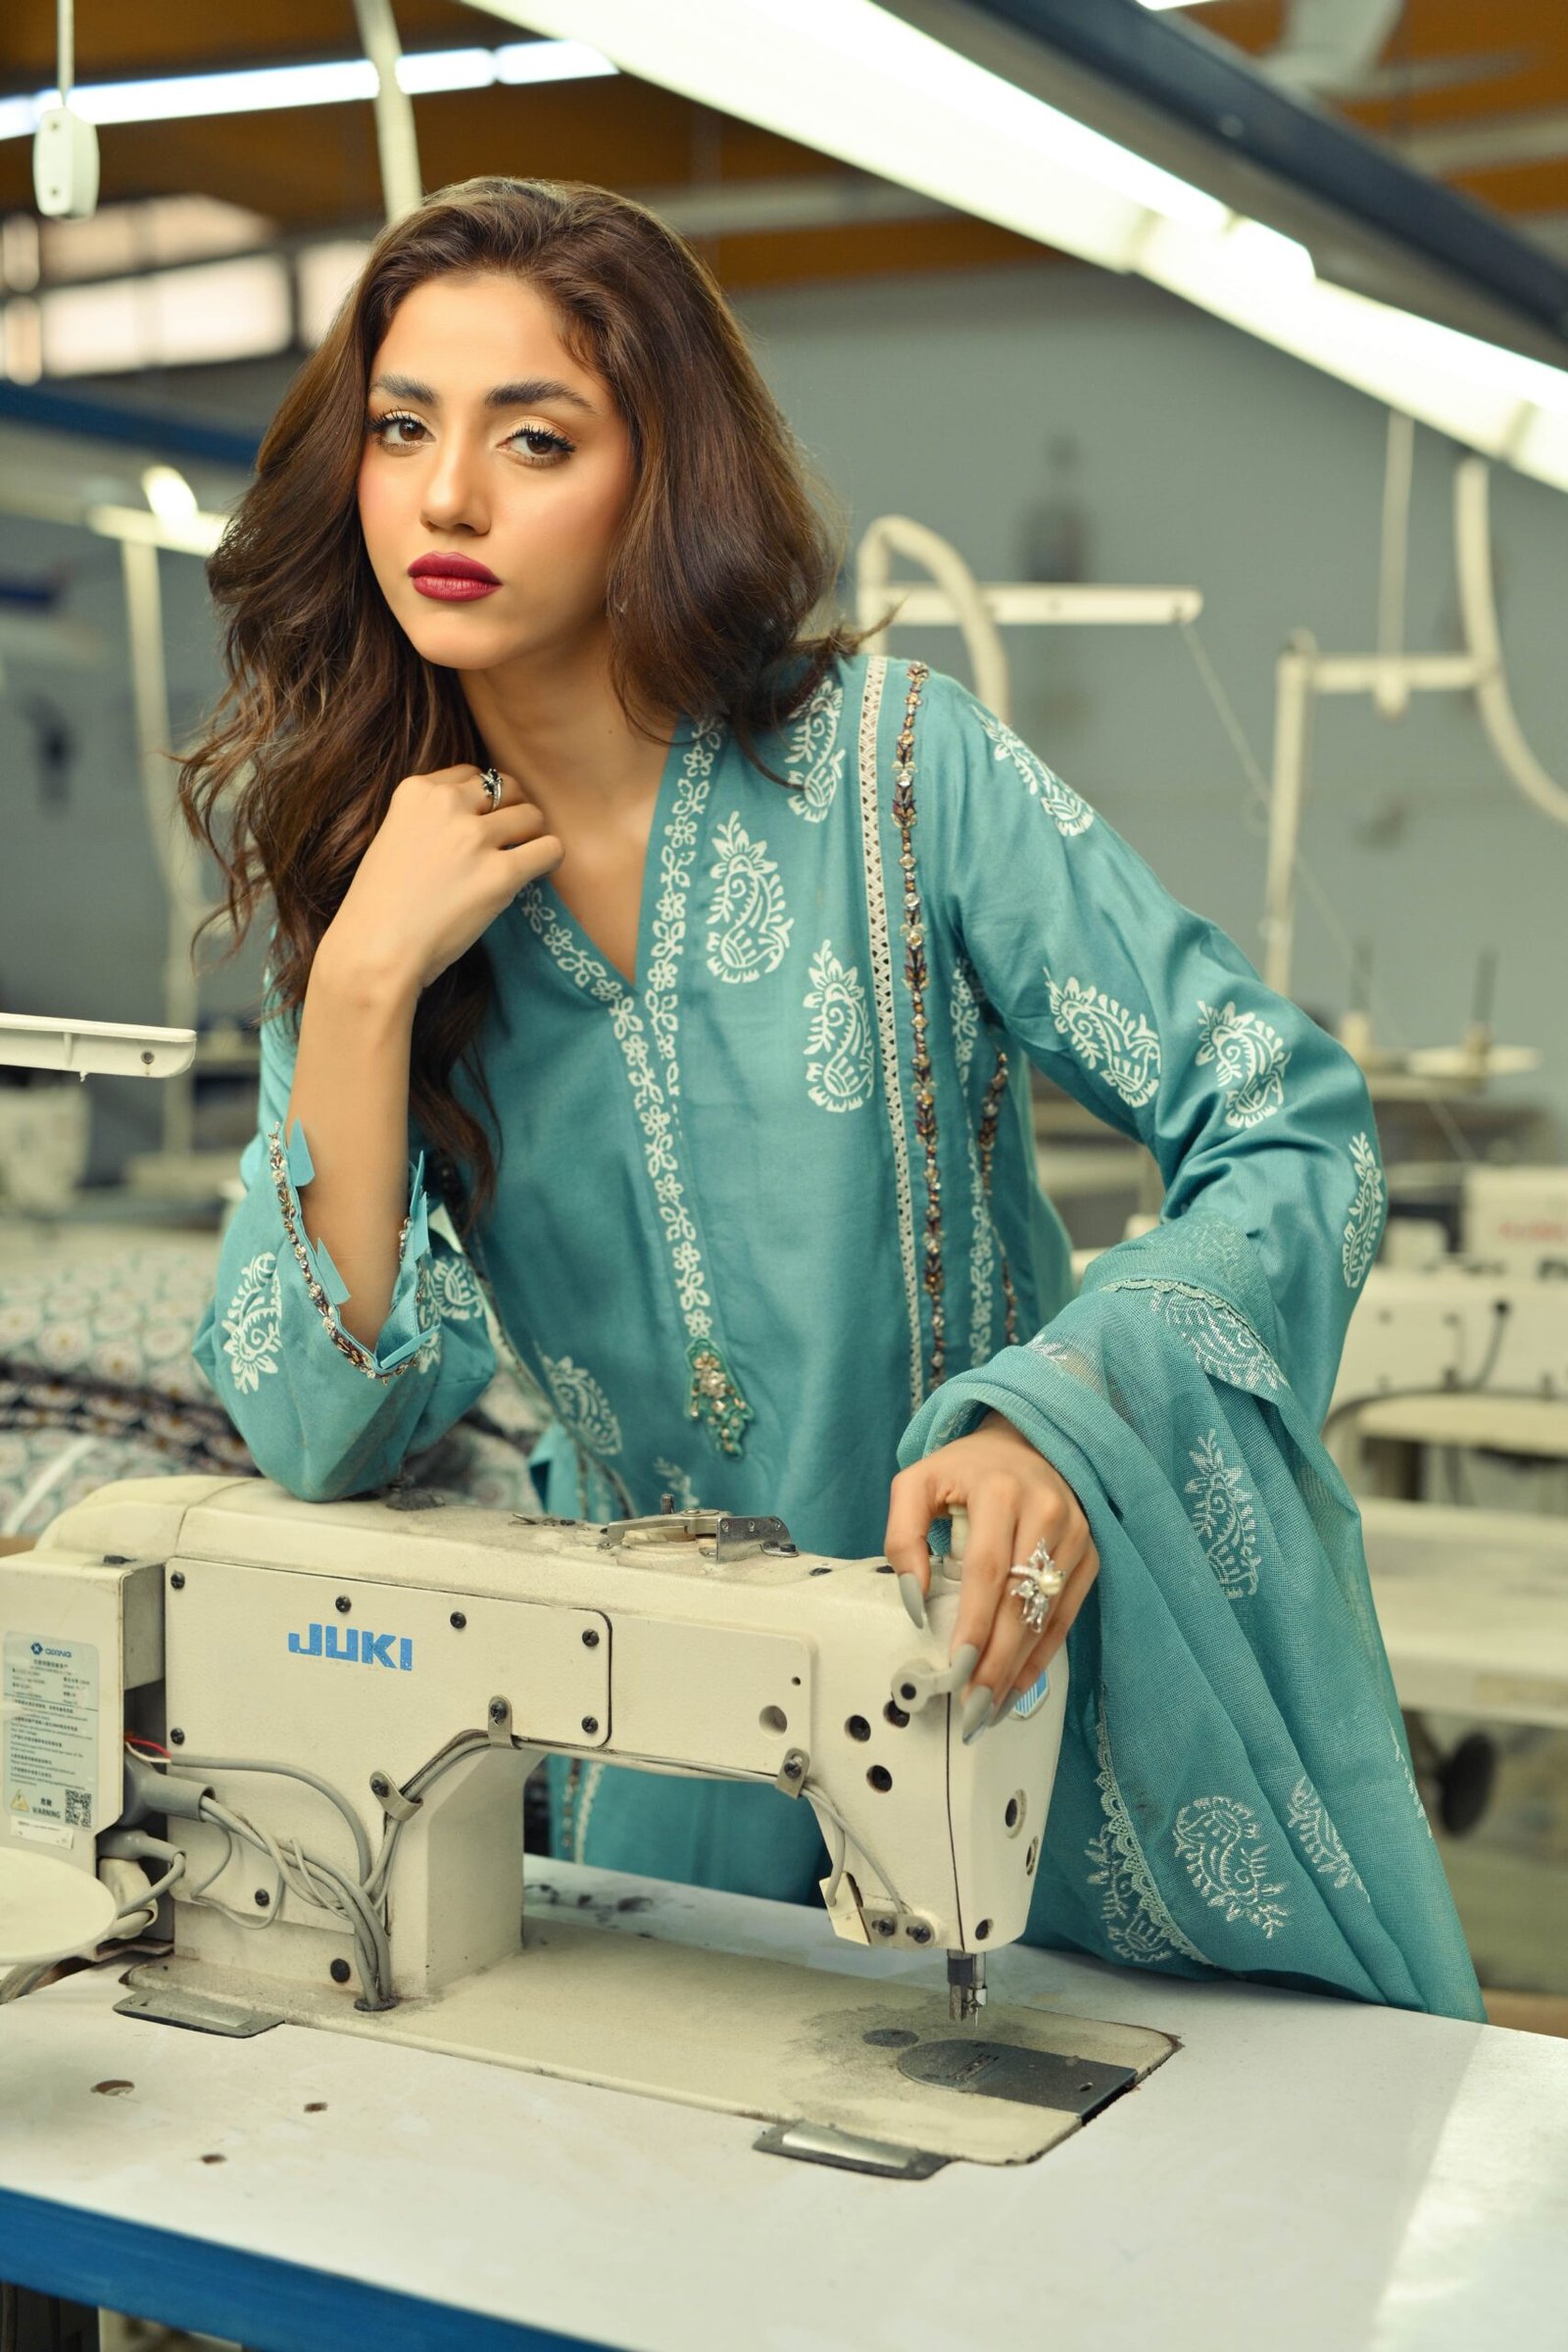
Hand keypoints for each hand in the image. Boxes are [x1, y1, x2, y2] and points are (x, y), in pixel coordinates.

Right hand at [323, 764, 562, 997]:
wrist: (374, 951)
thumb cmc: (378, 908)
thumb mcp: (393, 839)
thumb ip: (429, 820)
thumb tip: (474, 819)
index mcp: (416, 791)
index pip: (471, 775)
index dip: (483, 801)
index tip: (482, 823)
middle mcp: (447, 805)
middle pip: (506, 787)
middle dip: (513, 810)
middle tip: (510, 839)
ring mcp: (475, 837)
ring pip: (532, 815)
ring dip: (532, 836)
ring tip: (522, 859)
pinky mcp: (501, 873)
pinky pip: (549, 849)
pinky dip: (549, 859)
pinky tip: (538, 873)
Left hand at [884, 1409, 1099, 1734]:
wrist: (1024, 1441)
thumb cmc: (965, 1469)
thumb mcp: (918, 1484)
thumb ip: (903, 1537)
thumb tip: (915, 1601)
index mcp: (1000, 1491)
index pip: (987, 1569)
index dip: (975, 1623)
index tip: (957, 1668)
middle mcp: (1046, 1511)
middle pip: (1021, 1601)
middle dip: (997, 1661)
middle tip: (972, 1707)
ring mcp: (1075, 1533)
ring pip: (1047, 1614)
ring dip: (1019, 1667)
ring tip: (989, 1708)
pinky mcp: (1089, 1553)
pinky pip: (1066, 1614)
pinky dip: (1042, 1654)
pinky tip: (1017, 1685)